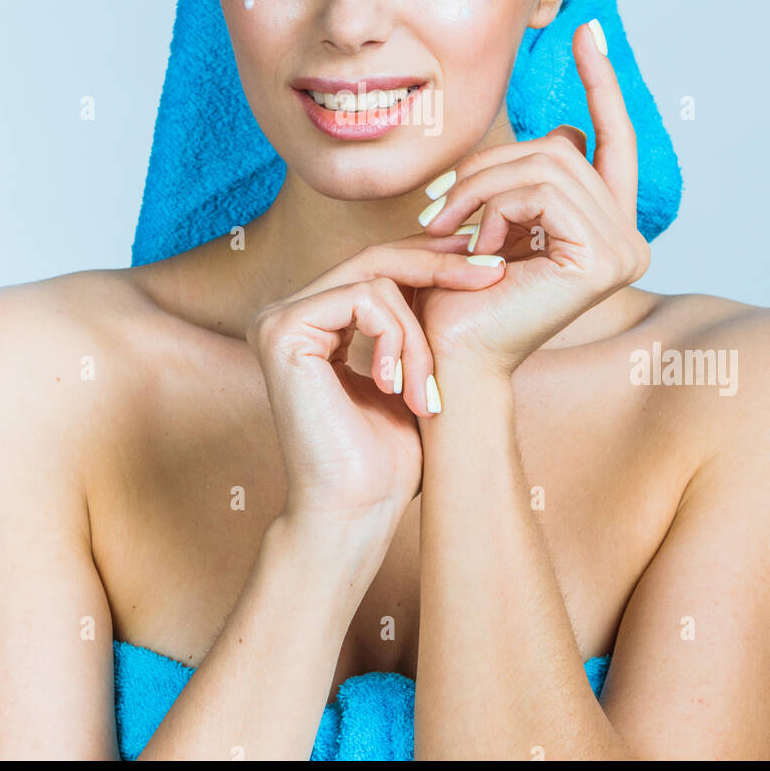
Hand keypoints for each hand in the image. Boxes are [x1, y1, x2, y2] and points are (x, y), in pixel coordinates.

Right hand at [246, 244, 505, 528]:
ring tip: (423, 394)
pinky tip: (395, 387)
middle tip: (491, 274)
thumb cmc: (387, 460)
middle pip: (374, 258)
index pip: (375, 268)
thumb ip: (416, 326)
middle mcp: (288, 314)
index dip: (431, 260)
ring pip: (377, 280)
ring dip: (418, 337)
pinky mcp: (283, 329)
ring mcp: (278, 319)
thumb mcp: (410, 375)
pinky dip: (397, 339)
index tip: (485, 265)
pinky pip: (365, 299)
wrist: (358, 512)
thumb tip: (460, 266)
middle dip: (439, 266)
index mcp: (313, 322)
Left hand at [412, 21, 650, 377]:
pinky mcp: (604, 259)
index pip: (611, 140)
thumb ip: (531, 180)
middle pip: (563, 147)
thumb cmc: (458, 295)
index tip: (585, 30)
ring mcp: (624, 251)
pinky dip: (493, 204)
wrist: (446, 360)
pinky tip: (473, 245)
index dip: (601, 83)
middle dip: (490, 165)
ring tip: (445, 226)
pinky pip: (542, 189)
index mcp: (608, 230)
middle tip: (437, 206)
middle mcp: (630, 241)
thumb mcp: (495, 219)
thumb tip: (567, 132)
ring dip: (481, 186)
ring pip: (547, 163)